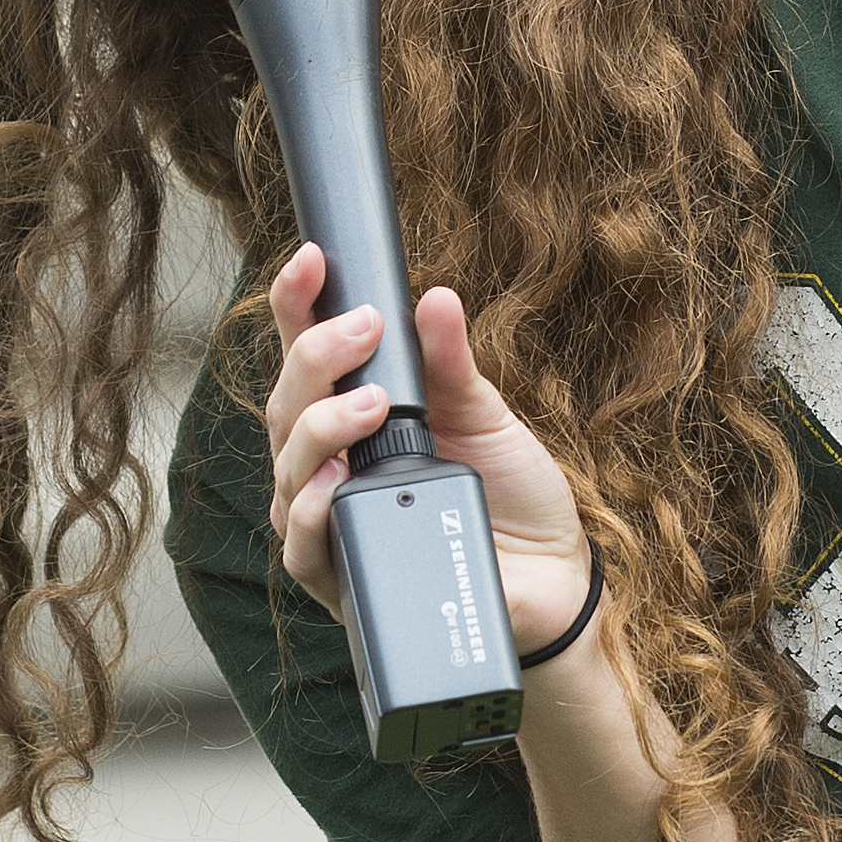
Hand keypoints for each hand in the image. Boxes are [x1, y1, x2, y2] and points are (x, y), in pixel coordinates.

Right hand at [263, 244, 595, 654]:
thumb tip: (435, 299)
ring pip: (287, 472)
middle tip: (364, 329)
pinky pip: (304, 547)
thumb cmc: (515, 500)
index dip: (296, 308)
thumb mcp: (487, 418)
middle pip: (286, 409)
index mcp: (357, 425)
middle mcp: (332, 471)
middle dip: (315, 359)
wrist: (556, 582)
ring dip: (320, 430)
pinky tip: (335, 481)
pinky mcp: (348, 580)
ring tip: (368, 404)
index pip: (307, 363)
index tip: (311, 259)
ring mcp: (334, 525)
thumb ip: (454, 364)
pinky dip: (312, 510)